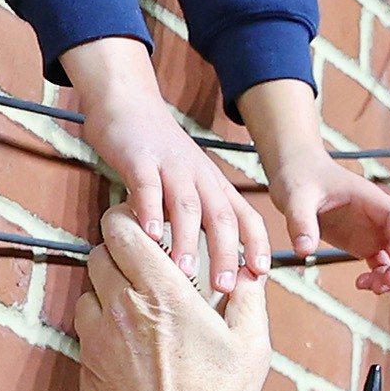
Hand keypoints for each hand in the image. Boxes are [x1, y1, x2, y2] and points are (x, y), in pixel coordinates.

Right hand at [63, 39, 258, 296]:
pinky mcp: (140, 159)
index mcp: (214, 186)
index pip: (246, 217)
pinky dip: (150, 209)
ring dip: (188, 239)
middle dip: (226, 254)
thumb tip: (204, 261)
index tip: (260, 277)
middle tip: (224, 288)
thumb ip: (196, 216)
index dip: (256, 246)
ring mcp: (171, 167)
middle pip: (221, 218)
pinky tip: (149, 233)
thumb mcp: (187, 183)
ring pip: (187, 205)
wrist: (129, 102)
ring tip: (185, 270)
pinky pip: (147, 186)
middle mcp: (200, 177)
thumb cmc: (158, 153)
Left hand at [75, 205, 271, 390]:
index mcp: (164, 293)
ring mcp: (100, 335)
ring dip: (109, 285)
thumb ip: (248, 295)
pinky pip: (86, 322)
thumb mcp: (251, 343)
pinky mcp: (89, 361)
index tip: (143, 223)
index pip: (123, 230)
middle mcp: (124, 307)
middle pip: (100, 252)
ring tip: (137, 301)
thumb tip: (248, 268)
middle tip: (145, 260)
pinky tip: (130, 335)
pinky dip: (103, 318)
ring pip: (89, 286)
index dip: (127, 217)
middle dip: (121, 250)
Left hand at [236, 77, 389, 295]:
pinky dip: (380, 277)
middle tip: (389, 281)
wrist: (298, 173)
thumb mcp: (295, 197)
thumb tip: (303, 251)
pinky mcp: (365, 243)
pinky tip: (361, 285)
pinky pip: (384, 264)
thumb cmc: (300, 177)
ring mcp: (374, 231)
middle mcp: (378, 215)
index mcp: (369, 198)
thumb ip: (300, 222)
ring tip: (373, 288)